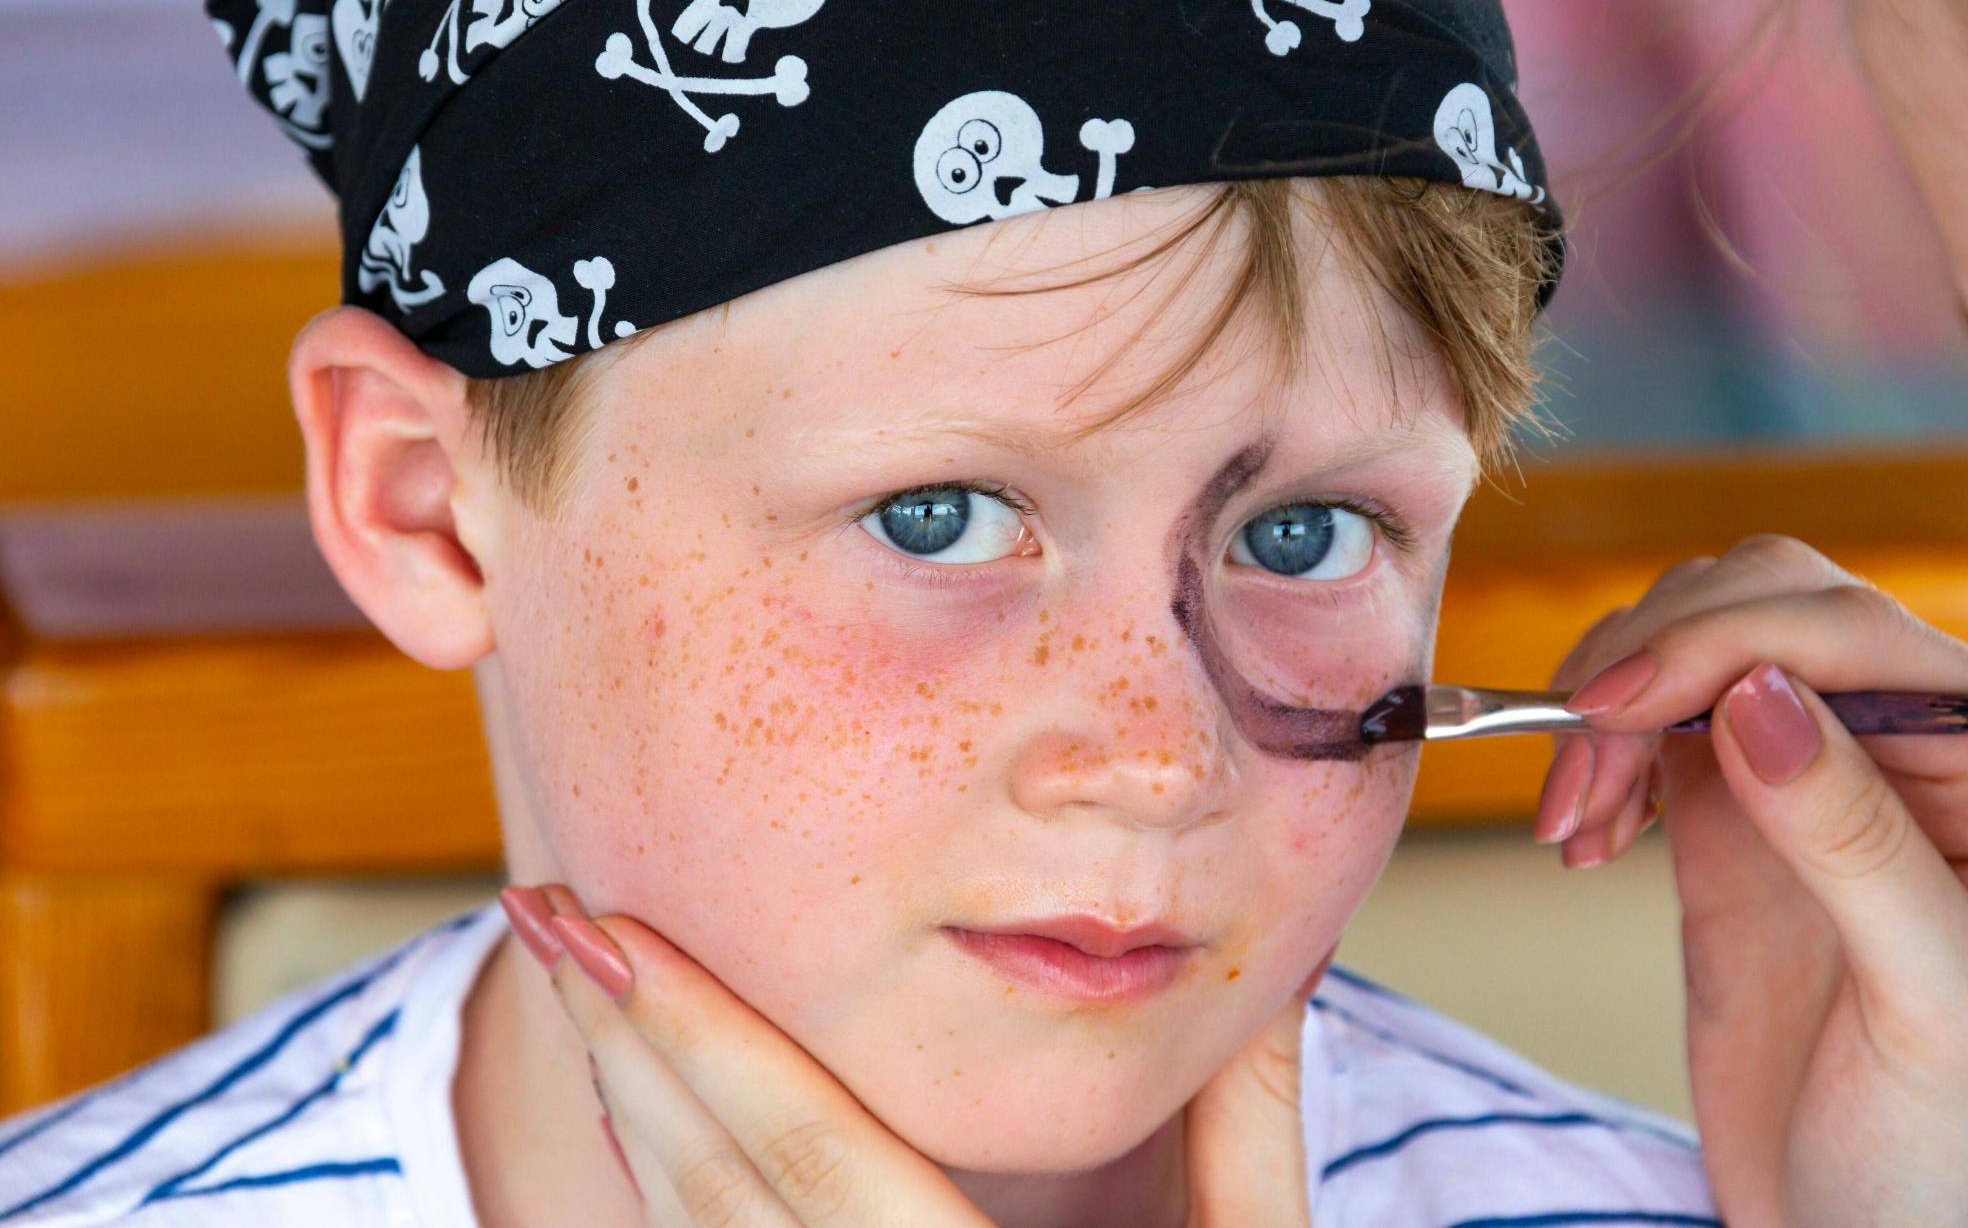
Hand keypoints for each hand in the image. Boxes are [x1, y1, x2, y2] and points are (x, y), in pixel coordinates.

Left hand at [498, 883, 1324, 1226]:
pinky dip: (672, 1203)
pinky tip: (655, 1133)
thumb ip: (1248, 1129)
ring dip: (631, 1116)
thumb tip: (1275, 973)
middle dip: (625, 1045)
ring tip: (589, 993)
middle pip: (715, 1190)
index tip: (614, 927)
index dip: (702, 1031)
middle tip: (547, 914)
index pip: (808, 1148)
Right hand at [1537, 534, 1967, 1227]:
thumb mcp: (1936, 1003)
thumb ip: (1859, 840)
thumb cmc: (1944, 1156)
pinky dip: (1593, 755)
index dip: (1719, 641)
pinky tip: (1583, 834)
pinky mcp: (1729, 818)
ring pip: (1692, 649)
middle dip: (1653, 662)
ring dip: (1607, 712)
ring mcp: (1808, 777)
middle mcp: (1905, 750)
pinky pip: (1650, 725)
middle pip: (1761, 605)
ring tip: (1574, 823)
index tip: (1616, 705)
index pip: (1846, 632)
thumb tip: (1759, 696)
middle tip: (1584, 758)